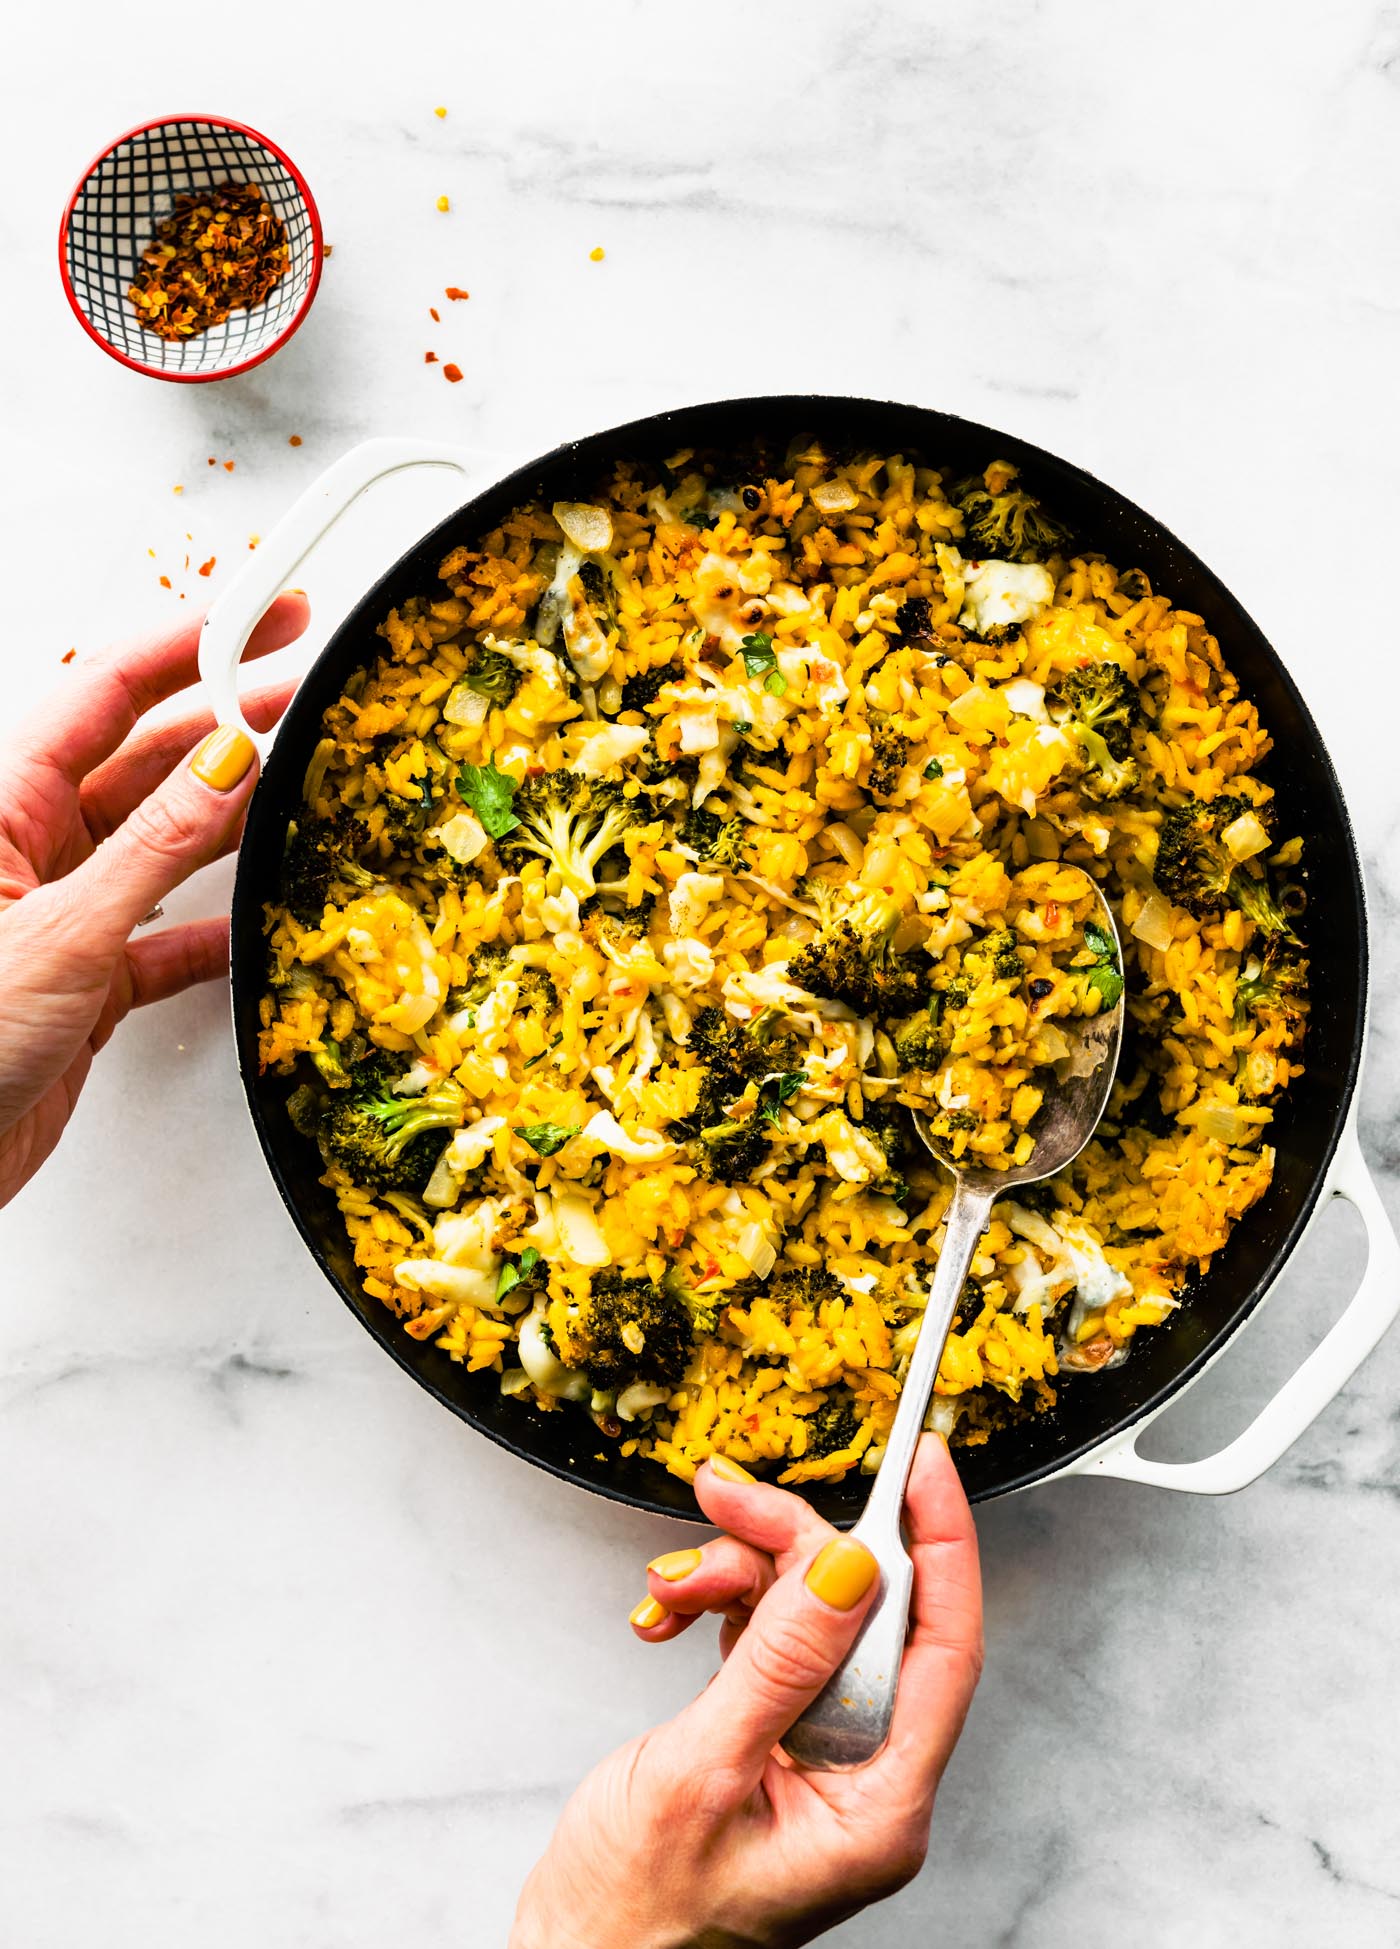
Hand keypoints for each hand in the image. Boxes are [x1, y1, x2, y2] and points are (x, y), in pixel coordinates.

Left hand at [0, 596, 309, 1209]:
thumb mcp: (63, 933)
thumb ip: (155, 847)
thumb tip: (227, 762)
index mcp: (0, 806)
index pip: (105, 692)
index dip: (188, 643)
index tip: (261, 614)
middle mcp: (28, 849)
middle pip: (141, 755)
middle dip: (225, 714)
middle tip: (301, 678)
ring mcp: (59, 915)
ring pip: (159, 841)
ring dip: (230, 815)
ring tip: (301, 777)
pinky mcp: (83, 982)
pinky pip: (165, 936)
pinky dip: (214, 927)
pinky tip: (258, 918)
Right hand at [512, 1436, 982, 1948]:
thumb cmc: (632, 1922)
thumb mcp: (700, 1775)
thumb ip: (778, 1665)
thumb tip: (849, 1568)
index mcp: (880, 1806)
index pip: (944, 1646)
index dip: (940, 1543)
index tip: (921, 1464)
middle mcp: (861, 1776)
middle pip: (864, 1612)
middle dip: (793, 1545)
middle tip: (729, 1498)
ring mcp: (815, 1753)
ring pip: (807, 1611)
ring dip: (736, 1575)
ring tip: (672, 1589)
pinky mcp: (768, 1732)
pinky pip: (764, 1634)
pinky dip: (715, 1606)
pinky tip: (671, 1617)